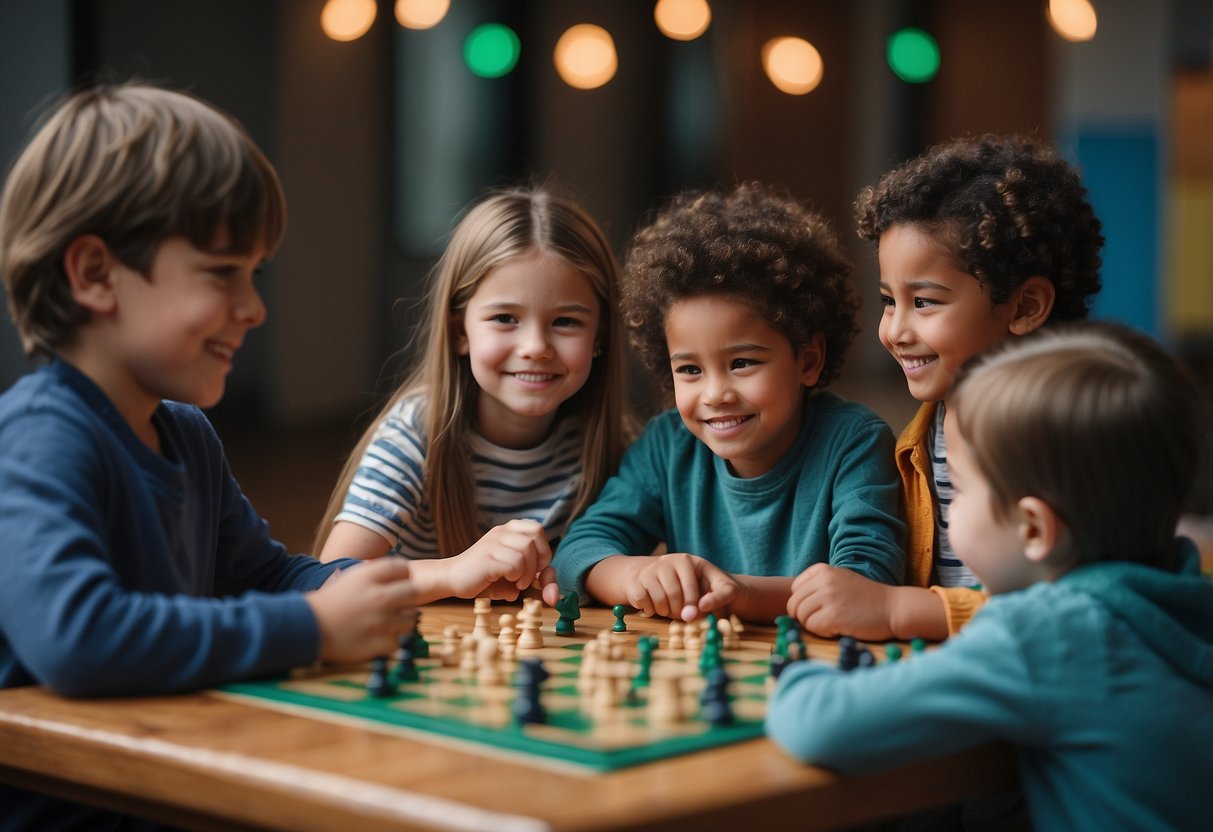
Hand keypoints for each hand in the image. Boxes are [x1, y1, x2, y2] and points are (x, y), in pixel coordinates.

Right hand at [307, 557, 416, 662]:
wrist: (307, 627)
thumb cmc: (330, 602)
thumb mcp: (351, 578)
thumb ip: (376, 572)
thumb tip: (404, 570)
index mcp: (369, 576)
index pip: (403, 568)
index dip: (404, 576)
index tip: (399, 583)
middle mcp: (378, 596)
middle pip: (413, 592)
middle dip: (408, 598)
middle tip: (399, 605)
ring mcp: (380, 621)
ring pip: (410, 619)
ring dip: (402, 621)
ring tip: (389, 623)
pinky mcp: (379, 643)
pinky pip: (399, 640)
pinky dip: (393, 641)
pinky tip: (381, 638)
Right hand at [443, 519, 552, 599]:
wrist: (452, 579)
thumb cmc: (485, 578)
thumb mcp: (516, 577)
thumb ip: (536, 580)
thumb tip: (554, 596)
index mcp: (508, 530)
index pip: (538, 530)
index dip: (544, 552)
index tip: (537, 569)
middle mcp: (501, 532)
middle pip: (534, 538)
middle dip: (538, 561)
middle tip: (527, 576)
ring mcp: (492, 543)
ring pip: (525, 551)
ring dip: (526, 573)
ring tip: (515, 582)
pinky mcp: (486, 557)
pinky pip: (514, 564)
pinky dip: (515, 576)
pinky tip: (504, 580)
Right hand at [622, 553, 741, 620]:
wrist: (648, 574)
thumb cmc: (686, 584)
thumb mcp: (709, 585)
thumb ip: (717, 598)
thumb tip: (697, 613)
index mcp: (686, 560)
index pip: (691, 586)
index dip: (694, 605)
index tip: (697, 614)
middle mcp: (667, 561)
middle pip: (674, 595)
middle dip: (679, 611)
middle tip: (681, 614)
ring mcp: (649, 570)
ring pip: (659, 601)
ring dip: (665, 611)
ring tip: (668, 609)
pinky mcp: (635, 581)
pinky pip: (643, 602)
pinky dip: (649, 610)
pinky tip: (653, 605)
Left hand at [787, 563, 895, 639]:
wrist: (893, 608)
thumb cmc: (866, 598)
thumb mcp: (840, 580)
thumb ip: (818, 586)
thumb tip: (792, 604)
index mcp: (823, 570)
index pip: (794, 589)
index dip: (804, 602)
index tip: (820, 607)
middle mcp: (824, 581)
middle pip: (794, 604)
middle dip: (805, 616)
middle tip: (824, 620)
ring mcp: (829, 598)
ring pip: (801, 617)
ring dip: (814, 625)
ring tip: (833, 623)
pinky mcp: (834, 616)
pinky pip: (812, 627)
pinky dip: (822, 632)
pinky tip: (837, 629)